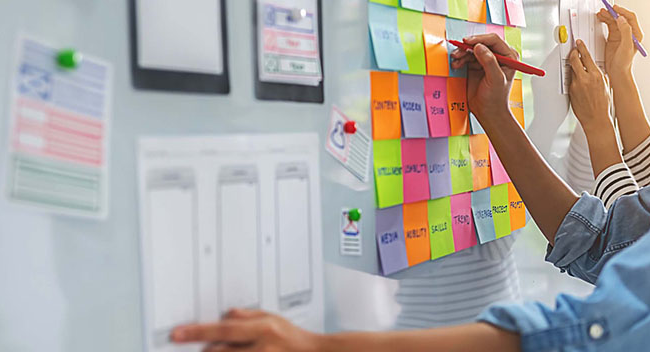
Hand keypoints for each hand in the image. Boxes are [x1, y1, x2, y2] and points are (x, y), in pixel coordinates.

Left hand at [171, 309, 320, 351]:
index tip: (176, 334)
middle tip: (189, 346)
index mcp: (263, 329)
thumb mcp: (272, 317)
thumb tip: (223, 316)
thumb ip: (246, 316)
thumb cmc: (294, 337)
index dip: (196, 332)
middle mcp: (262, 348)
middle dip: (202, 351)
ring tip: (209, 350)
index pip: (222, 330)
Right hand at [451, 34, 518, 123]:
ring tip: (456, 60)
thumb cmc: (496, 98)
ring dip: (462, 53)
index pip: (493, 40)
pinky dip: (460, 60)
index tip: (467, 42)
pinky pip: (466, 57)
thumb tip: (479, 47)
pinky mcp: (475, 66)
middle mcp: (497, 56)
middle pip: (481, 43)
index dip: (479, 39)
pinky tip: (456, 65)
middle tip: (458, 51)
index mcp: (508, 56)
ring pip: (471, 50)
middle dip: (468, 47)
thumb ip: (489, 62)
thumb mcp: (495, 79)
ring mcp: (485, 61)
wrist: (487, 111)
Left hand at [568, 40, 611, 131]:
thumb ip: (598, 75)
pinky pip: (570, 80)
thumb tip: (593, 69)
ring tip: (575, 65)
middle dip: (573, 53)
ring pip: (571, 70)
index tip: (578, 43)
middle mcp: (585, 79)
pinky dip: (572, 77)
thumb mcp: (605, 85)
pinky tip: (576, 79)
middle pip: (574, 60)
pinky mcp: (570, 91)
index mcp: (596, 75)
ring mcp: (576, 85)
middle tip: (573, 50)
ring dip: (573, 66)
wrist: (595, 118)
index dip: (581, 48)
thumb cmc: (603, 104)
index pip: (586, 57)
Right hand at [597, 5, 643, 75]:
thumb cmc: (624, 63)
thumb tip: (621, 20)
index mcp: (635, 34)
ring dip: (608, 16)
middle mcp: (628, 33)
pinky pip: (609, 26)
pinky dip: (604, 21)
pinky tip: (600, 19)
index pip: (630, 18)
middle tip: (605, 10)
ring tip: (600, 13)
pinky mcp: (612, 38)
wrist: (617, 72)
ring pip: (614, 21)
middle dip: (613, 13)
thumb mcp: (626, 46)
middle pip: (621, 18)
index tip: (614, 9)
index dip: (622, 12)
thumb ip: (625, 32)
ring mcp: (620, 35)